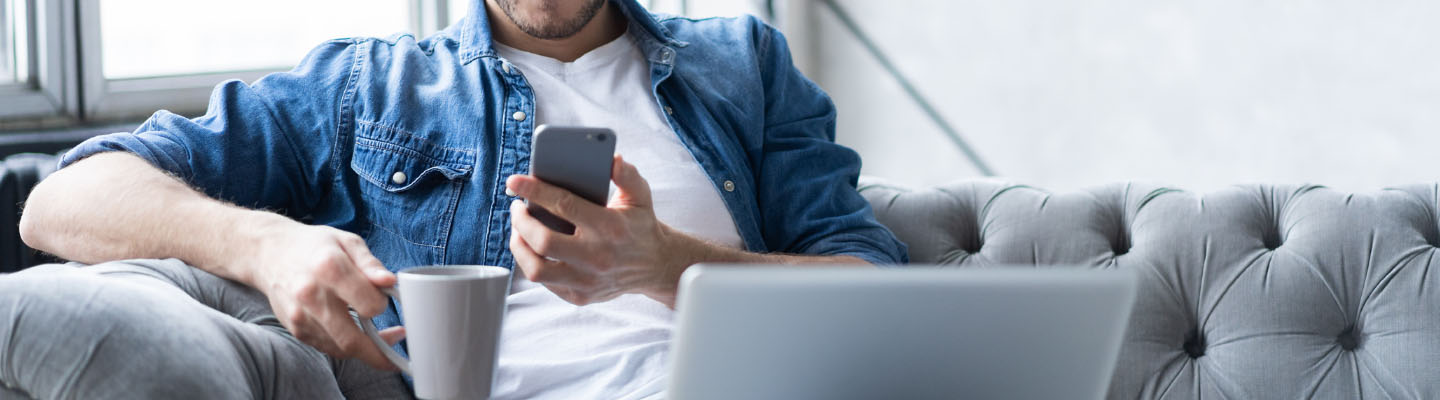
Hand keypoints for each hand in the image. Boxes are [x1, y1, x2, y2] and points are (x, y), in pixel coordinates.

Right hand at [245, 220, 405, 369]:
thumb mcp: (347, 241)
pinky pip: (327, 347)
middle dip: (380, 351)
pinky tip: (356, 334)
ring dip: (365, 350)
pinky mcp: (295, 328)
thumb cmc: (313, 246)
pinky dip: (345, 346)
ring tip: (380, 339)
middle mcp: (311, 296)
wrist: (269, 252)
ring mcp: (300, 316)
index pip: (368, 304)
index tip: (383, 298)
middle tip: (396, 345)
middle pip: (352, 339)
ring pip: (340, 349)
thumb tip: (390, 282)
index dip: (381, 304)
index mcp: (328, 268)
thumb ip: (370, 264)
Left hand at [506, 155, 685, 306]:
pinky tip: (531, 248)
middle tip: (517, 207)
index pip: (564, 205)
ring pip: (537, 269)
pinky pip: (545, 283)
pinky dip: (532, 263)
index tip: (513, 182)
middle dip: (520, 221)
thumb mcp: (641, 196)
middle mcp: (597, 257)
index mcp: (610, 227)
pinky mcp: (580, 297)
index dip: (534, 190)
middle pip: (543, 241)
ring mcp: (587, 281)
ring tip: (518, 230)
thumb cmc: (641, 226)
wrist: (656, 267)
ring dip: (519, 246)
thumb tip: (612, 160)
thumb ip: (627, 175)